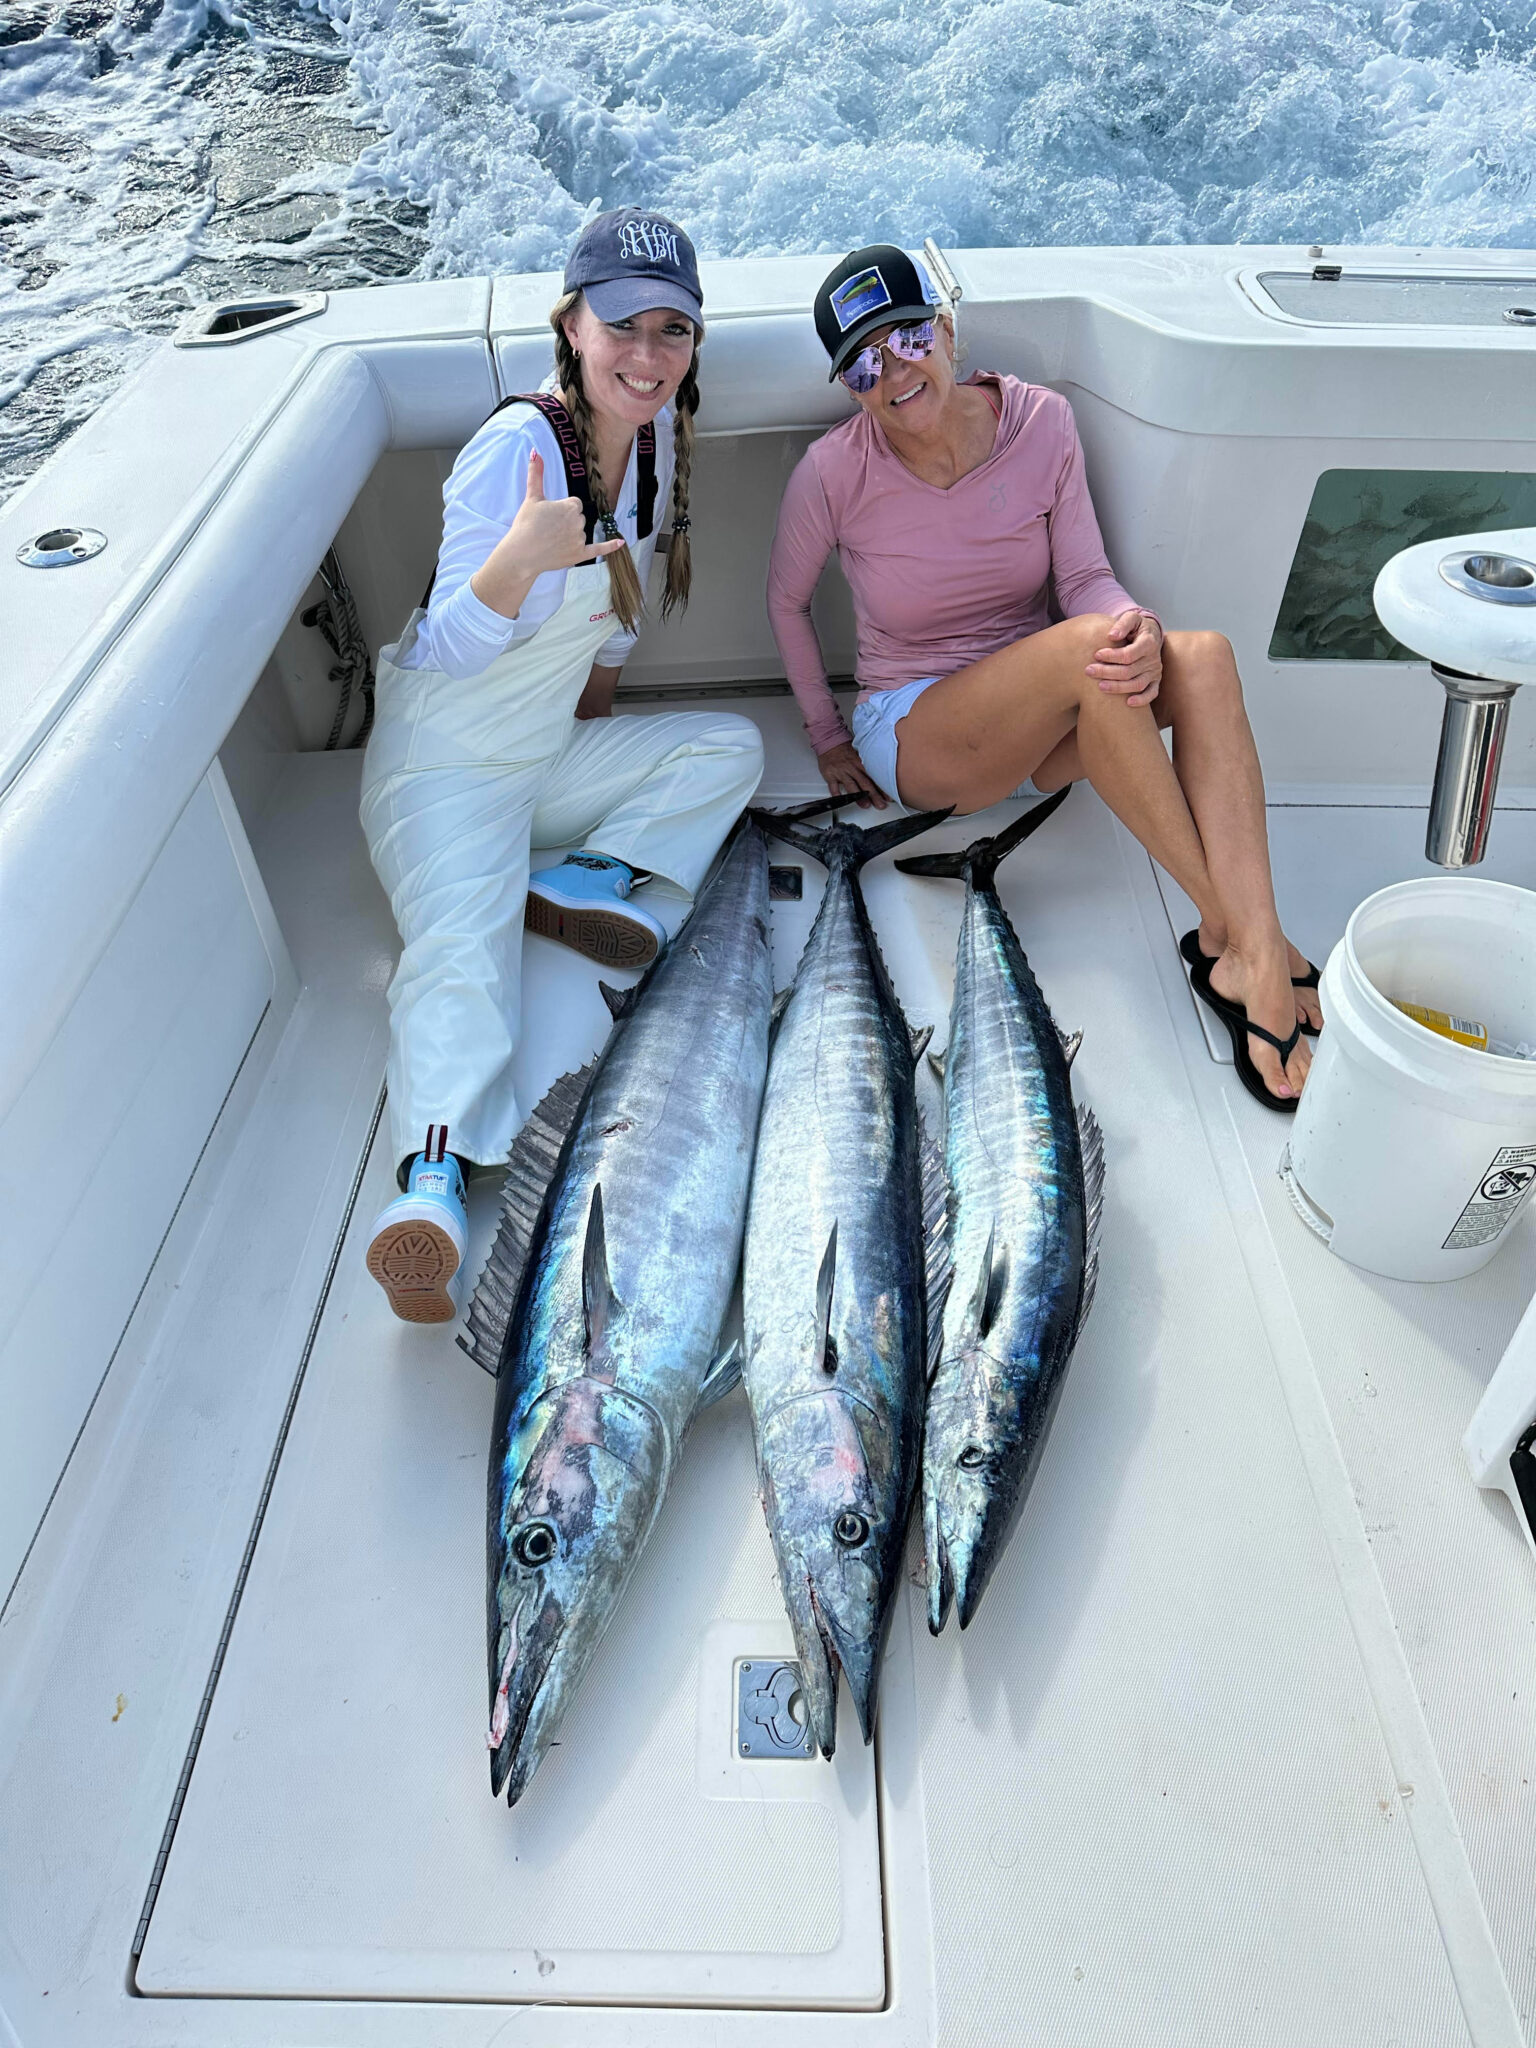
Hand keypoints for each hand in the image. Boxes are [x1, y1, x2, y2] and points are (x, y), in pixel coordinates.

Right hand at [505, 450, 627, 576]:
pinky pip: (599, 549)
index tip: (550, 515)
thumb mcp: (532, 496)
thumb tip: (535, 451)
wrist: (522, 554)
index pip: (574, 504)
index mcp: (571, 506)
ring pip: (581, 532)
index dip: (562, 509)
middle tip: (548, 528)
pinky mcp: (580, 555)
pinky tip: (620, 542)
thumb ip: (536, 473)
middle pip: (578, 517)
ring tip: (551, 540)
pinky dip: (610, 546)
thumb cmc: (526, 524)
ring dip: (570, 535)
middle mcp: (579, 522)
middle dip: (566, 522)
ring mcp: (580, 539)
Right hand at [817, 740, 887, 808]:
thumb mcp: (859, 756)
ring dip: (859, 797)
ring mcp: (841, 772)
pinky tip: (841, 801)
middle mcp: (852, 768)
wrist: (829, 743)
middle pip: (865, 783)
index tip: (889, 797)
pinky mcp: (830, 776)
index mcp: (860, 763)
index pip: (874, 777)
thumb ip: (867, 768)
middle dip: (874, 795)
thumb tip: (881, 778)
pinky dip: (837, 794)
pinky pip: (833, 787)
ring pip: (851, 786)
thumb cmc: (845, 751)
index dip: (882, 788)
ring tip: (865, 805)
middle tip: (881, 805)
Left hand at [1087, 609, 1161, 706]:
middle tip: (1089, 671)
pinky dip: (1142, 700)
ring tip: (1100, 686)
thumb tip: (1111, 635)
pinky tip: (1127, 703)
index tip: (1096, 654)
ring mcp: (1155, 672)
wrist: (1151, 634)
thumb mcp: (1132, 618)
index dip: (1112, 656)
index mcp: (1149, 642)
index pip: (1129, 654)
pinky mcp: (1155, 681)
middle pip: (1129, 671)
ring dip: (1118, 687)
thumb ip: (1122, 623)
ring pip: (1137, 684)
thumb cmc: (1137, 626)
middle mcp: (1154, 659)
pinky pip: (1152, 694)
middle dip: (1107, 672)